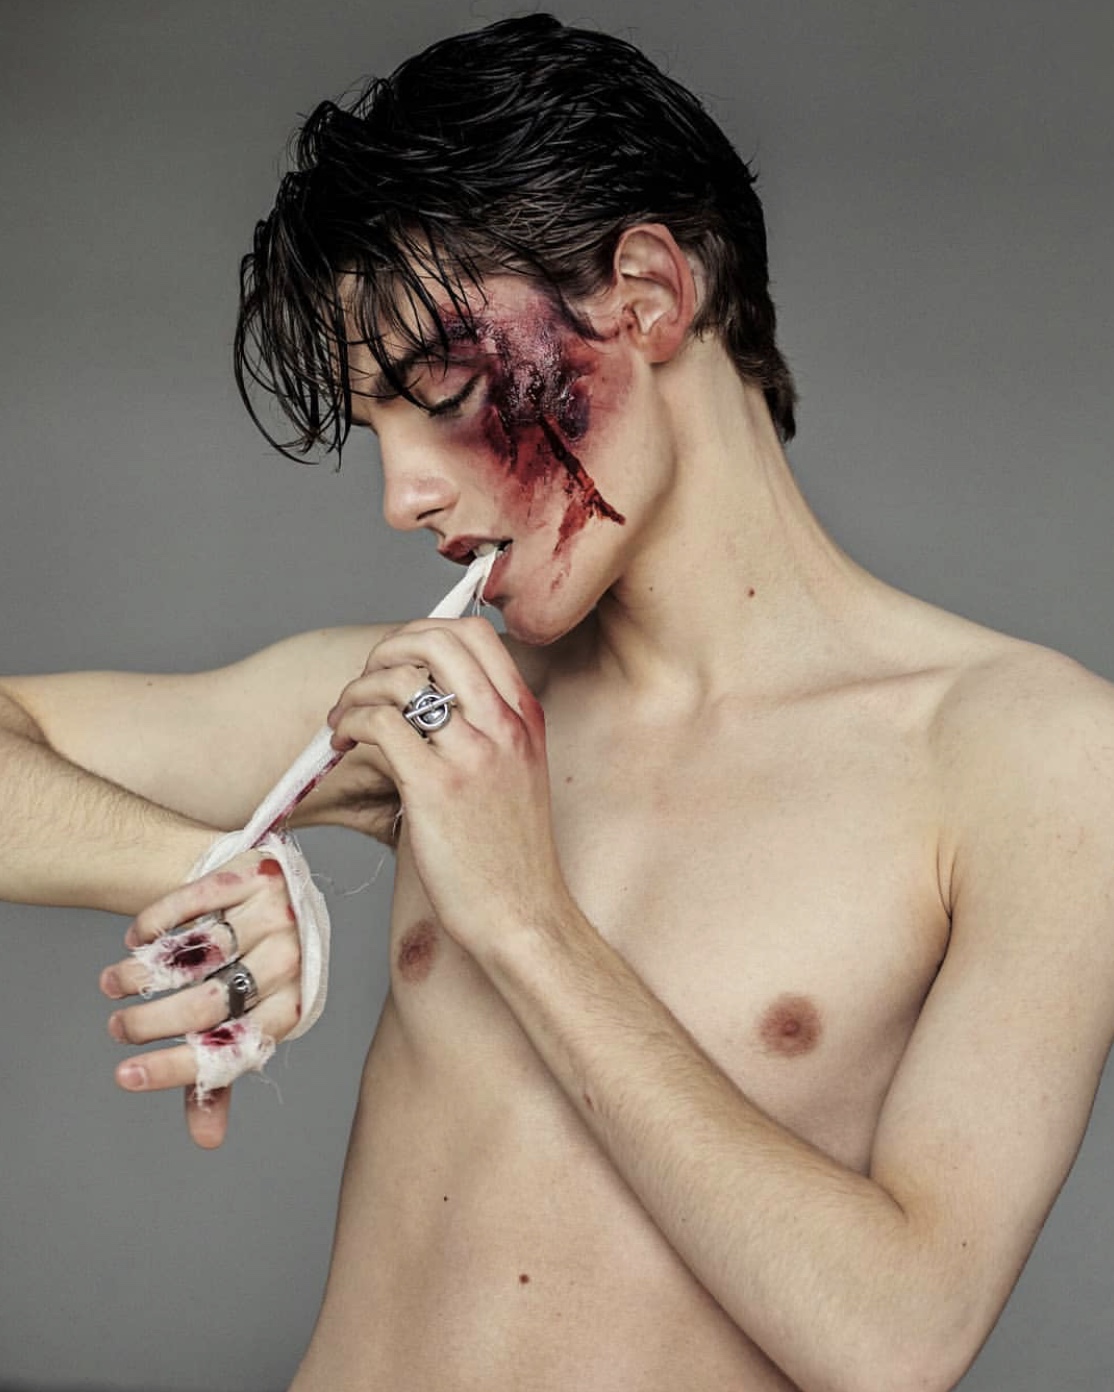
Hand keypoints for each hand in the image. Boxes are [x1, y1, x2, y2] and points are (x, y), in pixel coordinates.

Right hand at [100, 850, 301, 1148]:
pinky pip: (192, 902)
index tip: (123, 1076)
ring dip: (142, 974)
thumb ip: (222, 1068)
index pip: (233, 1050)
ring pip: (197, 954)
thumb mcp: (247, 1015)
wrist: (271, 891)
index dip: (175, 1069)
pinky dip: (154, 924)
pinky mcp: (253, 873)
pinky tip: (135, 939)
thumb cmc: (252, 968)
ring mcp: (275, 914)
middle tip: (118, 1028)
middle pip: (209, 1004)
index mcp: (292, 1007)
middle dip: (151, 1024)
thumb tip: (206, 1140)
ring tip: (115, 984)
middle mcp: (290, 961)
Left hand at [328, 616, 571, 957]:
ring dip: (357, 690)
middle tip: (364, 683)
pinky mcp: (435, 787)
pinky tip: (343, 745)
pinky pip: (379, 725)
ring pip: (400, 679)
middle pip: (434, 641)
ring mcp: (472, 754)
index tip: (396, 661)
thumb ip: (486, 730)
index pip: (474, 633)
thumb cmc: (509, 857)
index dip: (422, 633)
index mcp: (524, 717)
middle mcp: (503, 725)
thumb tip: (425, 699)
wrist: (524, 916)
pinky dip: (351, 724)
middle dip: (385, 651)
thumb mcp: (517, 775)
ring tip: (343, 720)